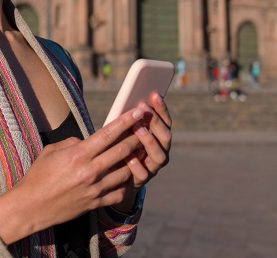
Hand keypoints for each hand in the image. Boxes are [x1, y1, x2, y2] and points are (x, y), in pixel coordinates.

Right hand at [0, 106, 148, 243]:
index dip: (126, 121)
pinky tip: (130, 175)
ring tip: (143, 149)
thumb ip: (74, 143)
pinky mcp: (96, 203)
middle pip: (123, 151)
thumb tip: (88, 141)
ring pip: (126, 171)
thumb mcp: (52, 151)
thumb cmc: (38, 175)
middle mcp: (90, 171)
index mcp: (79, 154)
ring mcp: (95, 189)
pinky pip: (120, 192)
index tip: (139, 112)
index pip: (109, 134)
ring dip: (136, 159)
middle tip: (147, 127)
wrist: (30, 207)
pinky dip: (127, 182)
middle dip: (138, 137)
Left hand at [116, 92, 171, 209]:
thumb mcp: (122, 130)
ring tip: (138, 128)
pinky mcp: (140, 181)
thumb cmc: (115, 146)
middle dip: (156, 122)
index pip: (165, 121)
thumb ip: (129, 119)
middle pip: (166, 137)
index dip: (161, 108)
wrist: (110, 177)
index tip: (154, 95)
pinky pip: (144, 174)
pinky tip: (129, 157)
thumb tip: (130, 98)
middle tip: (144, 110)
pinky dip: (137, 165)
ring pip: (160, 156)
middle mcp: (159, 152)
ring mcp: (152, 168)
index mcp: (158, 137)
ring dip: (150, 141)